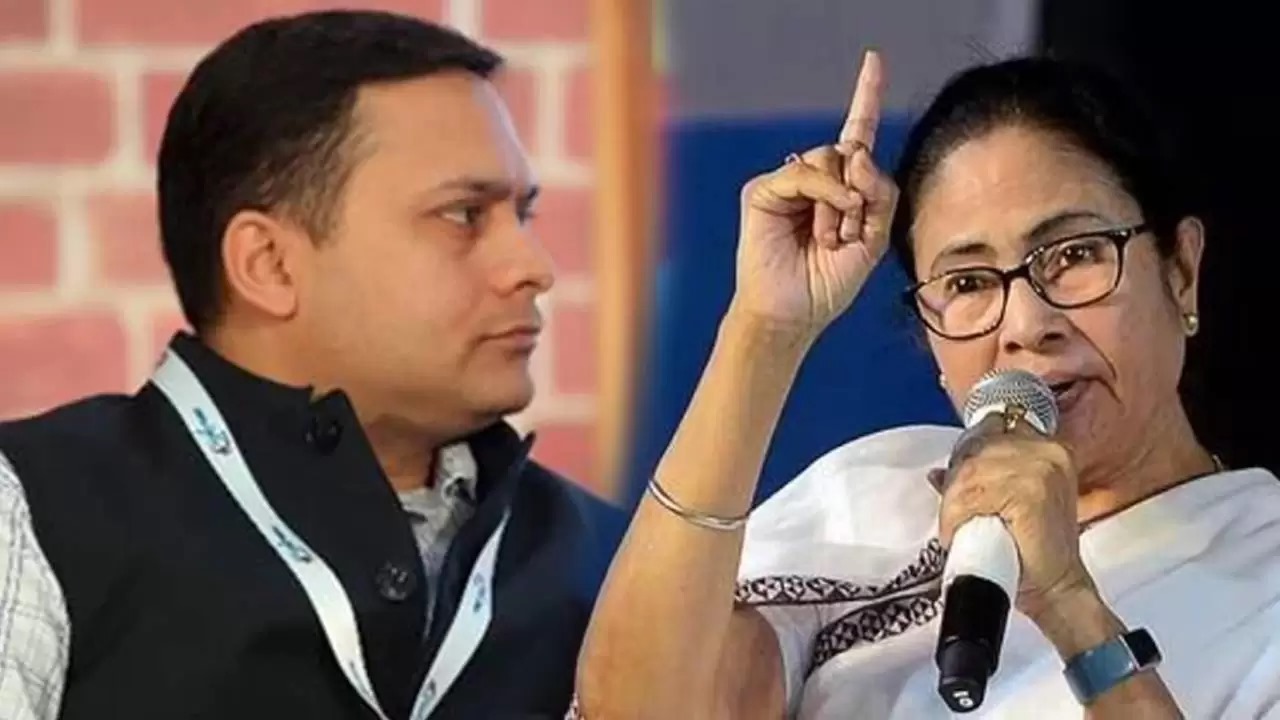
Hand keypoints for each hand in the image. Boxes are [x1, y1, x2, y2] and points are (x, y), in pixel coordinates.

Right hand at [730, 50, 898, 334]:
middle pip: (849, 149)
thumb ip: (878, 194)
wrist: (793, 313)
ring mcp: (787, 184)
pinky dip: (823, 195)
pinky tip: (825, 224)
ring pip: (829, 158)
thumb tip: (856, 153)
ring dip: (842, 200)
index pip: (856, 136)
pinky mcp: (763, 191)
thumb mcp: (872, 239)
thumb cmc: (828, 283)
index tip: (873, 61)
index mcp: (841, 190)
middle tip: (852, 230)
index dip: (864, 98)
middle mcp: (813, 181)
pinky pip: (803, 173)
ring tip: (831, 237)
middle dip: (861, 190)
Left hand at [930, 416, 1097, 626]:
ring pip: (970, 473)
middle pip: (976, 449)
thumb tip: (937, 473)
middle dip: (956, 480)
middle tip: (952, 512)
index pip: (992, 428)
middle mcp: (1047, 451)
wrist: (1057, 589)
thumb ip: (979, 481)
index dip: (967, 453)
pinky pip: (972, 496)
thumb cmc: (1033, 550)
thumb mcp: (1006, 503)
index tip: (955, 481)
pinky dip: (955, 516)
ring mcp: (1040, 469)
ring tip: (955, 528)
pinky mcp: (1030, 492)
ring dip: (953, 504)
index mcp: (1048, 448)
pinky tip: (955, 534)